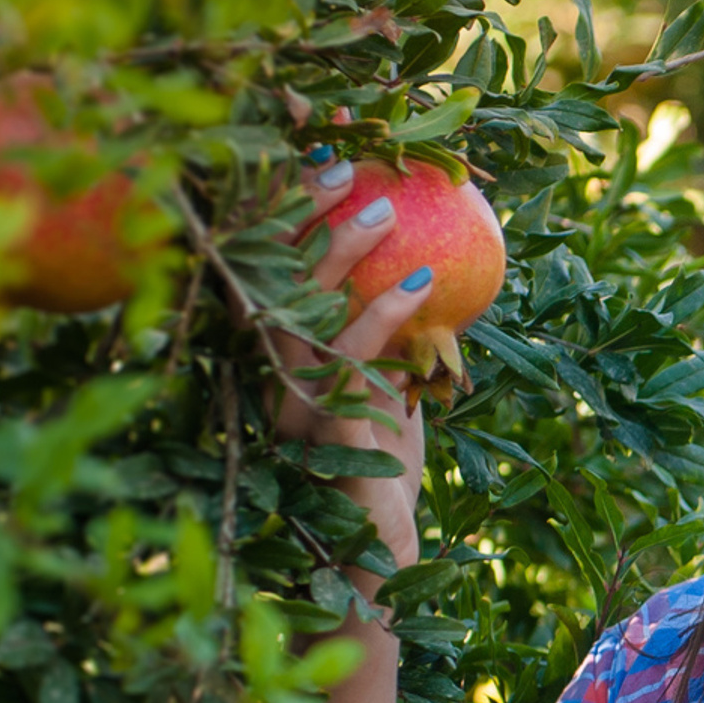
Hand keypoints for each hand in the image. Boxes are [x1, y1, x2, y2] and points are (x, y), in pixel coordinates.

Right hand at [276, 150, 429, 562]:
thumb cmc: (382, 469)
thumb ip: (397, 329)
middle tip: (340, 160)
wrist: (376, 563)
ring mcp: (287, 408)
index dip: (282, 200)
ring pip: (300, 315)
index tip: (312, 139)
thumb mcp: (394, 382)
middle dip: (296, 212)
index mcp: (277, 353)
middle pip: (267, 275)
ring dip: (339, 256)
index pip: (269, 261)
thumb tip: (436, 254)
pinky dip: (382, 323)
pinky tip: (421, 288)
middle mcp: (269, 374)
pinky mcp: (321, 442)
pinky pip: (346, 370)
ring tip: (386, 210)